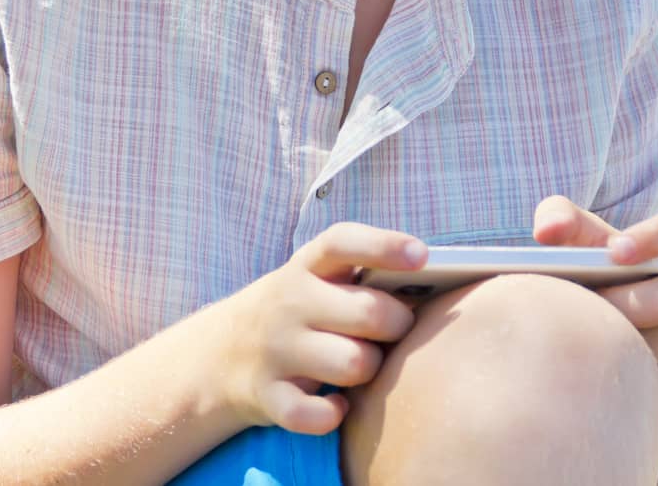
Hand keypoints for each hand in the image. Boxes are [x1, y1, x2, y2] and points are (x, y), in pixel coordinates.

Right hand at [214, 222, 426, 434]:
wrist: (222, 353)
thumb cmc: (300, 312)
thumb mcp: (319, 281)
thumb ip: (366, 277)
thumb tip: (435, 285)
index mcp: (308, 266)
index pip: (343, 243)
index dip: (384, 245)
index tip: (422, 255)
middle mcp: (289, 302)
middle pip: (369, 313)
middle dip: (397, 325)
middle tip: (394, 331)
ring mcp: (275, 349)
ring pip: (353, 364)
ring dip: (369, 370)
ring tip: (362, 365)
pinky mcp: (267, 395)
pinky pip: (315, 415)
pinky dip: (333, 415)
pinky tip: (337, 405)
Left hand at [533, 195, 657, 411]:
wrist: (651, 350)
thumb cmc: (609, 284)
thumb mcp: (591, 250)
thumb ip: (565, 223)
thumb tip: (545, 231)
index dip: (656, 235)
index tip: (615, 252)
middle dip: (614, 311)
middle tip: (581, 313)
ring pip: (655, 347)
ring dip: (616, 346)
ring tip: (591, 340)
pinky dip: (630, 379)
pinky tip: (613, 373)